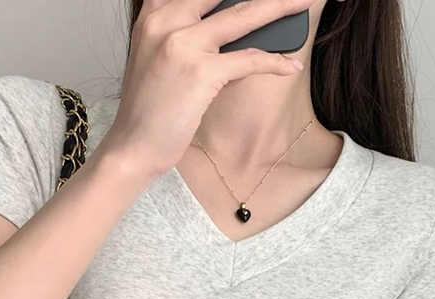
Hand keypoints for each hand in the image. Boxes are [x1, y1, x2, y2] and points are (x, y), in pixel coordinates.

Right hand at [101, 0, 313, 178]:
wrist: (132, 148)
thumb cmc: (148, 111)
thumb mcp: (158, 58)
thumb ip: (185, 34)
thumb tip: (231, 28)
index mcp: (153, 13)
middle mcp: (166, 20)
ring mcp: (182, 44)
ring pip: (243, 15)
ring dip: (279, 8)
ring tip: (302, 4)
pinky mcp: (200, 72)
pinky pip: (248, 59)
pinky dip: (273, 62)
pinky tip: (290, 64)